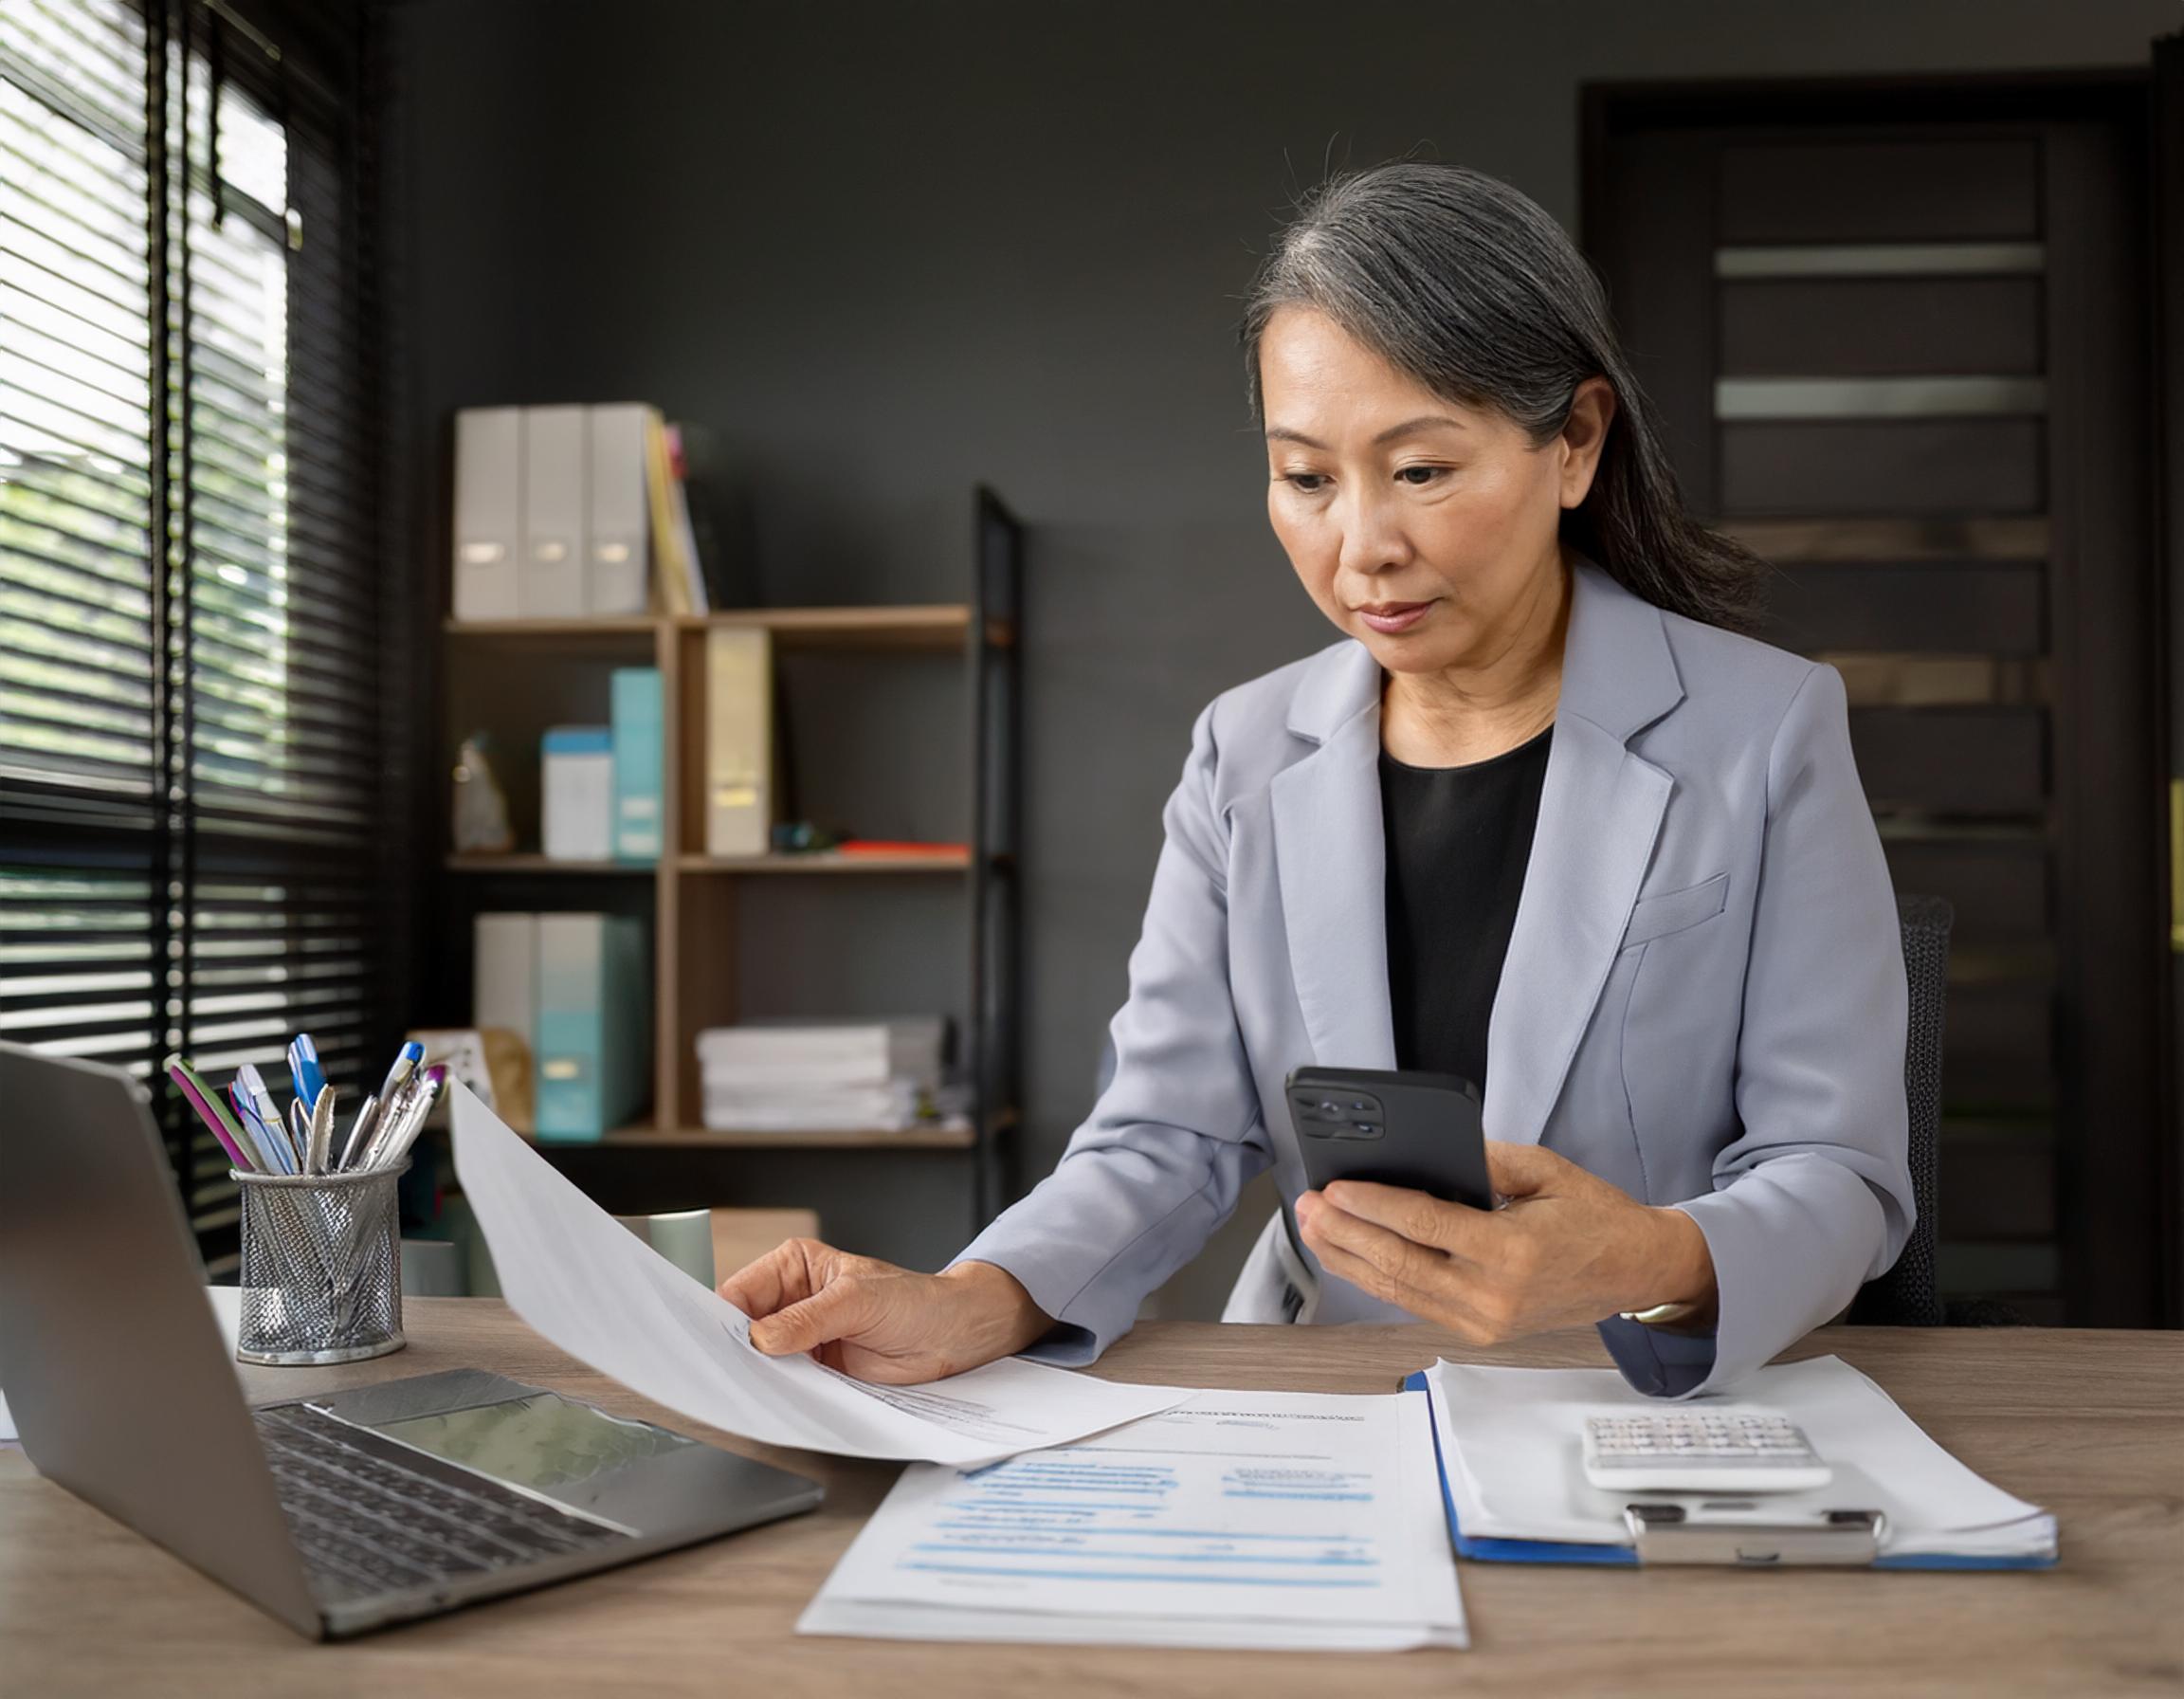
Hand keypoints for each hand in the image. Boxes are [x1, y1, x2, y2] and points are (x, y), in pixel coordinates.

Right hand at [716, 1239, 1053, 1383]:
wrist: (953, 1336)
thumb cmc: (915, 1301)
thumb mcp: (858, 1301)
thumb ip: (808, 1319)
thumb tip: (760, 1338)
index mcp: (795, 1266)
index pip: (742, 1290)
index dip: (724, 1317)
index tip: (713, 1343)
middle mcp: (792, 1300)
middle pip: (744, 1328)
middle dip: (736, 1349)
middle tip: (724, 1373)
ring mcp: (801, 1338)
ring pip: (761, 1359)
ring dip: (756, 1375)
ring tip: (746, 1389)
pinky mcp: (815, 1370)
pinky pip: (785, 1382)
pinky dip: (778, 1392)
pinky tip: (773, 1400)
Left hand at [1294, 1141, 1715, 1345]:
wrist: (1635, 1272)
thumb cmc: (1594, 1216)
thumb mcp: (1544, 1170)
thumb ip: (1483, 1161)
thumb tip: (1424, 1152)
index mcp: (1513, 1252)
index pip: (1423, 1225)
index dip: (1371, 1206)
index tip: (1333, 1187)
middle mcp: (1494, 1296)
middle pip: (1398, 1263)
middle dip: (1344, 1233)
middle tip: (1307, 1205)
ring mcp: (1486, 1322)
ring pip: (1398, 1291)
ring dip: (1349, 1259)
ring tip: (1314, 1229)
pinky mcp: (1480, 1333)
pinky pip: (1416, 1304)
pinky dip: (1377, 1279)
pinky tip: (1350, 1256)